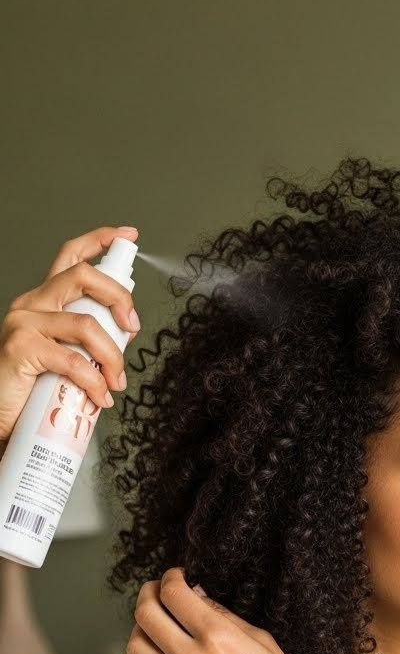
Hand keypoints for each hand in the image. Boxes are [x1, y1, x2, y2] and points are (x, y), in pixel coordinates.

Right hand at [0, 225, 139, 444]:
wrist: (1, 418)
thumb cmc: (33, 389)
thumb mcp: (66, 356)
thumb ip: (87, 341)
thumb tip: (123, 338)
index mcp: (43, 301)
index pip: (71, 258)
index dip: (101, 240)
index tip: (128, 235)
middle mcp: (31, 304)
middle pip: (84, 276)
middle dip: (119, 298)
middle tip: (133, 328)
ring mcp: (24, 323)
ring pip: (87, 324)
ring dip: (113, 356)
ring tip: (116, 381)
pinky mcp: (21, 347)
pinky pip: (74, 361)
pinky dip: (95, 382)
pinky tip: (100, 396)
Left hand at [126, 567, 319, 653]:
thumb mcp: (260, 639)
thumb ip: (222, 614)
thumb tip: (194, 594)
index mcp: (218, 638)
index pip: (173, 594)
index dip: (170, 578)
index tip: (175, 577)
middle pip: (145, 614)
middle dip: (148, 594)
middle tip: (156, 591)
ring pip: (135, 645)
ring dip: (142, 627)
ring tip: (157, 623)